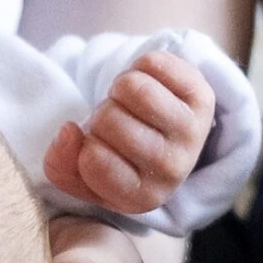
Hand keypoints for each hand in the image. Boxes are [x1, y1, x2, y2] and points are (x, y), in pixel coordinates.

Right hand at [43, 50, 216, 213]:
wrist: (166, 139)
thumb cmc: (118, 158)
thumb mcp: (82, 174)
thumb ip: (60, 164)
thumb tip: (70, 130)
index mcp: (140, 198)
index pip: (93, 161)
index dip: (85, 145)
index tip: (98, 147)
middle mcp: (171, 170)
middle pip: (109, 120)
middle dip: (101, 114)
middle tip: (115, 122)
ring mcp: (191, 132)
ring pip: (133, 88)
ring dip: (119, 88)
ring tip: (128, 103)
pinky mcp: (202, 97)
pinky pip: (153, 64)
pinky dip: (139, 67)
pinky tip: (149, 86)